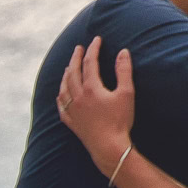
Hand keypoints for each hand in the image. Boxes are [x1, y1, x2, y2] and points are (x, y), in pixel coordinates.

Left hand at [58, 37, 135, 173]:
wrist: (109, 148)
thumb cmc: (120, 121)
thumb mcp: (127, 94)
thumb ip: (124, 71)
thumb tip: (123, 52)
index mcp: (91, 88)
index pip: (90, 63)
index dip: (93, 49)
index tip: (96, 40)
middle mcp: (78, 97)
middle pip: (73, 72)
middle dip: (75, 58)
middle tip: (78, 48)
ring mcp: (73, 111)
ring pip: (64, 88)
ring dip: (66, 75)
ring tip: (68, 67)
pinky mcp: (72, 123)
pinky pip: (61, 107)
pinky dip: (60, 97)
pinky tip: (60, 94)